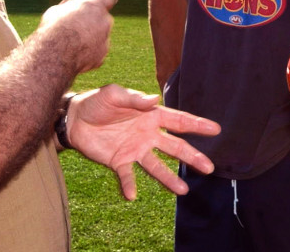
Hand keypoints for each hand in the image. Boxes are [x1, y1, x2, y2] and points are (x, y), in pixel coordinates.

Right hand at [38, 0, 116, 73]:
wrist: (57, 53)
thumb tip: (67, 3)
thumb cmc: (55, 28)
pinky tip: (74, 54)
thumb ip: (66, 7)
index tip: (99, 4)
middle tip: (77, 26)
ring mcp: (106, 38)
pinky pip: (96, 51)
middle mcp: (106, 20)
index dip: (104, 0)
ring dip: (90, 37)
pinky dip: (88, 52)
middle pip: (103, 18)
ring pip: (100, 35)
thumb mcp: (56, 11)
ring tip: (71, 42)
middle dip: (93, 21)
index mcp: (97, 5)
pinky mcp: (102, 54)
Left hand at [67, 84, 220, 199]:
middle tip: (209, 167)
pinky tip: (132, 195)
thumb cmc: (97, 102)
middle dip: (192, 157)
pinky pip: (127, 176)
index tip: (215, 129)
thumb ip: (134, 99)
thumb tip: (154, 100)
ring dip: (169, 178)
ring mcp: (135, 150)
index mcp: (151, 116)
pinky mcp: (119, 162)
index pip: (178, 121)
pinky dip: (129, 186)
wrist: (74, 118)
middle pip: (174, 147)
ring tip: (183, 191)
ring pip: (156, 166)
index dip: (197, 125)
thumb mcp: (114, 94)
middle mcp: (147, 135)